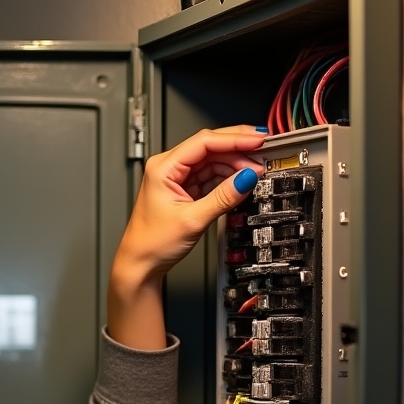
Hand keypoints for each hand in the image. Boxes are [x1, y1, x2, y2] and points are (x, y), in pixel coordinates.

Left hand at [107, 126, 264, 350]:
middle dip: (238, 149)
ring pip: (213, 161)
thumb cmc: (152, 243)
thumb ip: (223, 197)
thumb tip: (247, 178)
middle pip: (210, 147)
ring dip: (235, 164)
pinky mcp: (185, 190)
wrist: (141, 264)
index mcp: (163, 167)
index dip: (234, 138)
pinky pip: (211, 176)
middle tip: (263, 151)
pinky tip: (241, 180)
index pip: (204, 142)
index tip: (257, 140)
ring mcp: (177, 178)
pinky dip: (228, 177)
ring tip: (255, 171)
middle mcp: (168, 168)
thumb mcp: (193, 219)